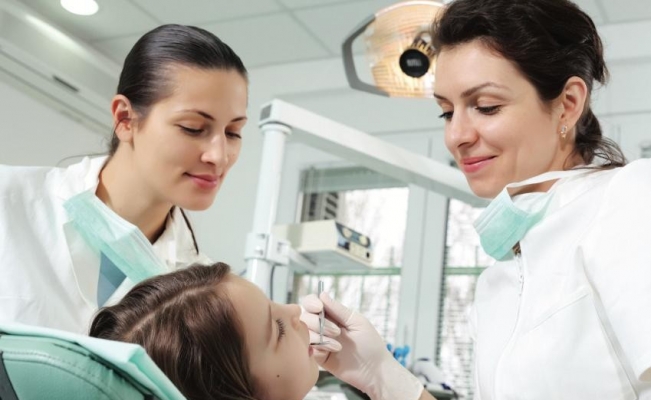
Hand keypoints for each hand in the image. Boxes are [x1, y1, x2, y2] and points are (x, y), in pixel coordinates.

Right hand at [300, 292, 423, 399]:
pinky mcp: (318, 356)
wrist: (374, 370)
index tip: (319, 307)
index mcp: (332, 315)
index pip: (312, 303)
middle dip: (318, 322)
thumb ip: (338, 309)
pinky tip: (332, 351)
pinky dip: (319, 347)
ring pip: (305, 332)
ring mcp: (320, 341)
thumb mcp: (356, 322)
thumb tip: (322, 294)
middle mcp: (323, 326)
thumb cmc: (370, 343)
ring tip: (338, 346)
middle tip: (337, 331)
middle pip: (305, 317)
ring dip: (320, 336)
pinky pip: (308, 348)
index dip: (311, 302)